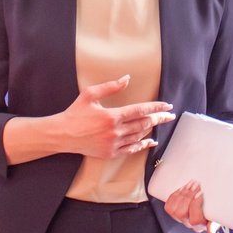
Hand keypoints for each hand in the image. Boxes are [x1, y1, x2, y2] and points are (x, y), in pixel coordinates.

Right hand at [54, 75, 173, 158]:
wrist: (63, 135)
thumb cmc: (75, 113)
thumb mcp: (90, 94)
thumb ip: (110, 86)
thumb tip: (127, 78)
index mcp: (112, 116)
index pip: (140, 110)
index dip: (156, 107)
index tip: (167, 105)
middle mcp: (115, 131)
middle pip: (144, 124)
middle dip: (159, 118)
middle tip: (170, 115)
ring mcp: (113, 144)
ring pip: (139, 136)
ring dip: (151, 129)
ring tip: (159, 123)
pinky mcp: (110, 153)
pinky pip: (131, 150)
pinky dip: (142, 145)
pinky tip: (150, 141)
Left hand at [164, 180, 219, 232]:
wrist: (210, 203)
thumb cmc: (215, 209)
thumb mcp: (219, 216)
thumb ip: (215, 224)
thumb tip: (210, 232)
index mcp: (201, 225)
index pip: (195, 220)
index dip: (196, 206)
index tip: (201, 193)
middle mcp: (189, 224)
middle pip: (182, 213)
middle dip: (188, 197)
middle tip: (195, 185)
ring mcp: (180, 218)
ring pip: (174, 210)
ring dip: (181, 195)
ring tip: (190, 185)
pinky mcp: (173, 212)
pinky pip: (169, 206)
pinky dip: (174, 196)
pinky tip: (183, 189)